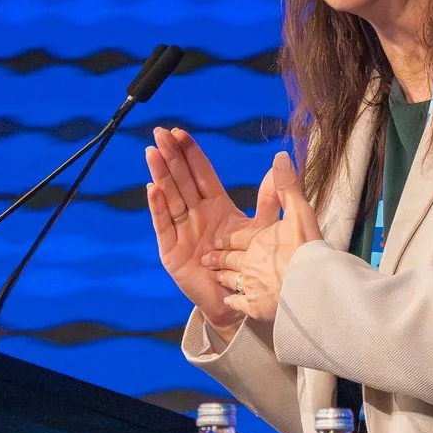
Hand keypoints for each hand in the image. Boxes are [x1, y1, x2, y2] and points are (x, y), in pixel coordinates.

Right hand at [144, 128, 263, 331]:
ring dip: (161, 175)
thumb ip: (270, 198)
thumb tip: (280, 164)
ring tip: (152, 152)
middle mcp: (197, 216)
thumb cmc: (251, 264)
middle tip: (161, 133)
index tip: (181, 132)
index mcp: (217, 207)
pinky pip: (164, 225)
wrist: (239, 299)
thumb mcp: (262, 228)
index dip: (191, 154)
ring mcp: (183, 232)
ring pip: (170, 198)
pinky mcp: (173, 251)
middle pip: (182, 180)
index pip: (201, 174)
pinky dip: (158, 208)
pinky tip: (153, 188)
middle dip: (171, 157)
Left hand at [219, 152, 321, 322]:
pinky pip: (237, 305)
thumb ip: (286, 186)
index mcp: (256, 240)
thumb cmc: (308, 251)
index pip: (234, 238)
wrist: (313, 290)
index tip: (216, 239)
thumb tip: (279, 157)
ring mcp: (250, 287)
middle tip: (207, 257)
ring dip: (223, 278)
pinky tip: (229, 303)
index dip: (226, 238)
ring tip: (217, 277)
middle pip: (228, 259)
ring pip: (230, 281)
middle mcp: (248, 262)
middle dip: (218, 257)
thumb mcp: (300, 212)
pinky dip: (233, 303)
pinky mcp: (255, 308)